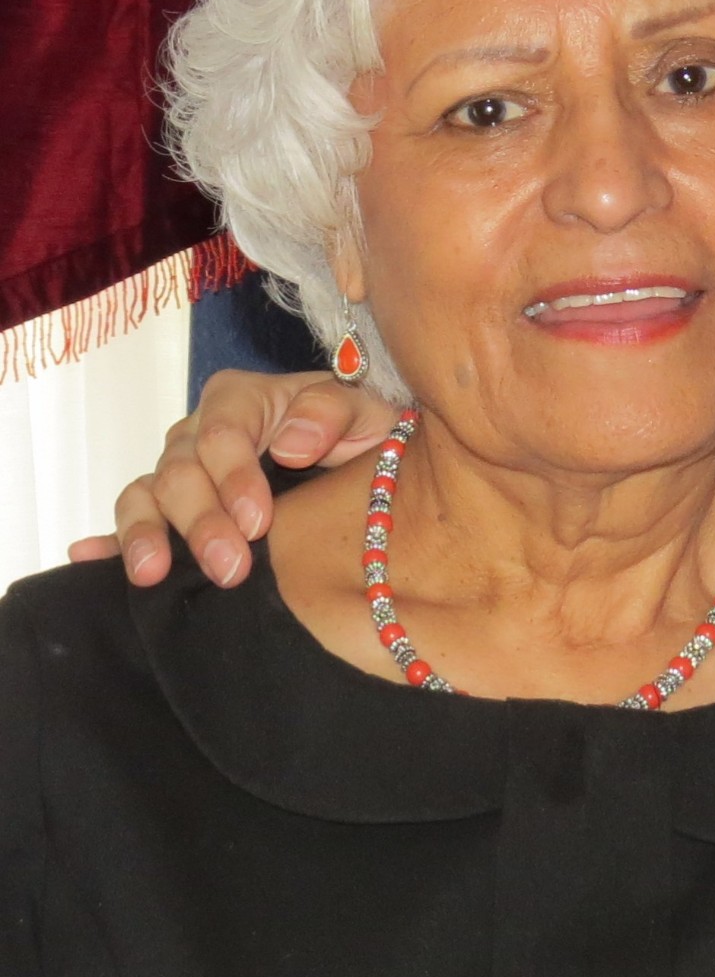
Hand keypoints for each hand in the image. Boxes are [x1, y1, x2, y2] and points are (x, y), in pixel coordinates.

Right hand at [68, 370, 396, 588]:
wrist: (361, 471)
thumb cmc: (359, 435)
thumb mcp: (365, 412)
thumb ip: (331, 412)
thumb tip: (290, 444)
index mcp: (243, 402)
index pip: (222, 431)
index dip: (234, 476)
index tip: (257, 522)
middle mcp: (199, 435)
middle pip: (180, 471)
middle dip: (201, 520)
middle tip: (229, 567)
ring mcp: (178, 475)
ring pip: (145, 496)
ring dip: (147, 535)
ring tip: (152, 574)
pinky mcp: (168, 513)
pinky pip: (132, 523)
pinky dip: (108, 543)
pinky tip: (88, 560)